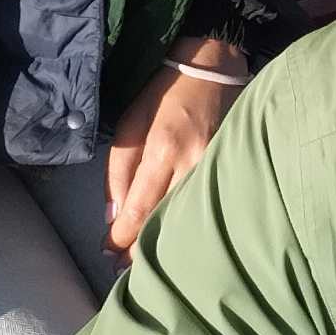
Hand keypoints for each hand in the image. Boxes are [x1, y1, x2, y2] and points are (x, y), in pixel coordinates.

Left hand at [103, 36, 248, 254]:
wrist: (214, 66)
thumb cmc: (165, 92)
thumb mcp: (131, 122)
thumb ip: (119, 169)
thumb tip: (114, 216)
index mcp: (162, 149)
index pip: (139, 208)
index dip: (122, 237)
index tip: (108, 254)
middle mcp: (191, 164)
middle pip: (163, 220)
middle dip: (140, 248)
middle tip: (121, 268)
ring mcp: (214, 168)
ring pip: (184, 218)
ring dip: (163, 240)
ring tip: (144, 260)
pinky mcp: (228, 169)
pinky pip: (202, 204)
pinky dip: (185, 222)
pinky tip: (175, 234)